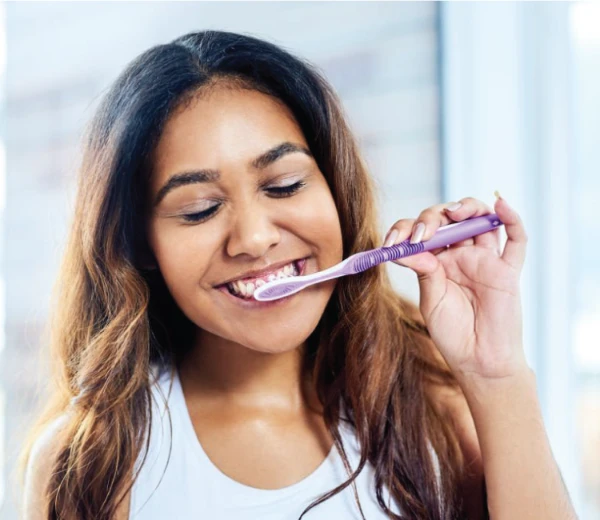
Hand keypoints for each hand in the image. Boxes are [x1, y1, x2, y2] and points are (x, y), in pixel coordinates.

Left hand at [383, 194, 528, 381]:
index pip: (422, 232)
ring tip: (455, 213)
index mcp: (437, 261)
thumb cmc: (452, 333)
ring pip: (481, 219)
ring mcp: (485, 260)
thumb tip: (406, 245)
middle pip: (450, 219)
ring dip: (468, 208)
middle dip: (433, 218)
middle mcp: (460, 255)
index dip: (406, 229)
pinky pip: (516, 240)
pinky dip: (512, 218)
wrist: (479, 360)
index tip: (392, 242)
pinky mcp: (508, 270)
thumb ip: (424, 271)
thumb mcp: (431, 301)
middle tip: (423, 233)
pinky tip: (501, 204)